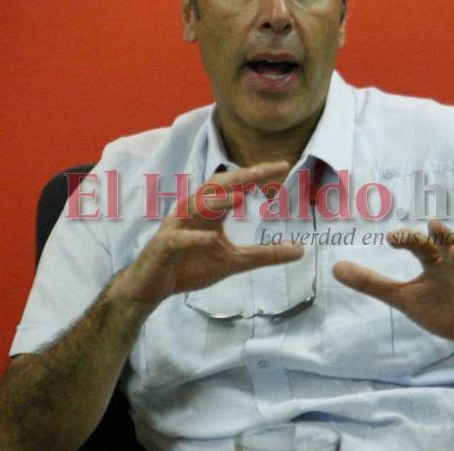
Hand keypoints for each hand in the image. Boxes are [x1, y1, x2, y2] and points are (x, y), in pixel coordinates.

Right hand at [114, 161, 303, 307]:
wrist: (152, 288)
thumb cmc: (190, 267)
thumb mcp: (234, 262)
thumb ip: (264, 254)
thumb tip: (301, 250)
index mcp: (210, 210)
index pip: (236, 186)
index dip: (257, 175)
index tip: (283, 166)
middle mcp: (193, 211)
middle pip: (217, 186)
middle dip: (242, 176)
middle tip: (268, 170)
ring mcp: (176, 227)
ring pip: (196, 206)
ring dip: (218, 201)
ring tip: (241, 197)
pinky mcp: (162, 246)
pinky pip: (178, 239)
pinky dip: (193, 237)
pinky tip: (211, 238)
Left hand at [332, 219, 453, 363]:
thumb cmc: (439, 308)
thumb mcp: (402, 298)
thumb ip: (372, 283)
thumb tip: (335, 268)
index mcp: (435, 263)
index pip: (421, 246)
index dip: (408, 240)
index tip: (390, 237)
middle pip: (449, 247)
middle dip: (442, 237)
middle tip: (432, 226)